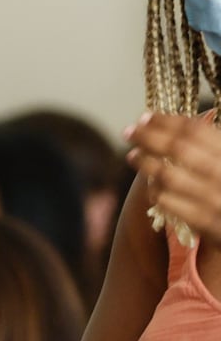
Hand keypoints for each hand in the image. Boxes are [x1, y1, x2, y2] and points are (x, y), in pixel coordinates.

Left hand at [126, 112, 220, 240]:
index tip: (145, 116)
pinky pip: (170, 204)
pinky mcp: (208, 224)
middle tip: (128, 131)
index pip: (196, 131)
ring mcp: (216, 201)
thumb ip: (211, 145)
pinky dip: (155, 192)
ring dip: (145, 163)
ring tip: (131, 155)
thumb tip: (173, 124)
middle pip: (179, 149)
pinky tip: (151, 185)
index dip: (167, 121)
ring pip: (169, 177)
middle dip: (149, 137)